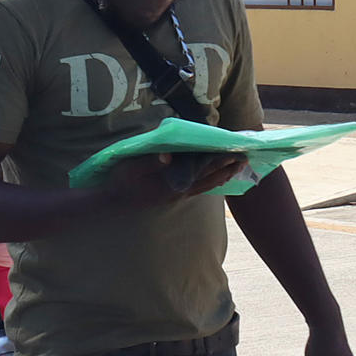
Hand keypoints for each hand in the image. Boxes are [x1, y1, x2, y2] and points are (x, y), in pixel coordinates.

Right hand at [103, 152, 245, 208]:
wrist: (110, 204)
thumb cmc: (118, 182)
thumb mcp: (129, 168)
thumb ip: (149, 162)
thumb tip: (169, 156)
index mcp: (171, 185)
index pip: (201, 171)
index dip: (219, 161)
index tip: (235, 152)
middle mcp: (178, 193)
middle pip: (209, 179)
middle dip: (227, 168)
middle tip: (245, 158)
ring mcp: (176, 197)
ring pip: (206, 187)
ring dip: (221, 176)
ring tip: (236, 167)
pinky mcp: (172, 198)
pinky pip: (197, 190)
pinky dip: (210, 182)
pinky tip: (215, 178)